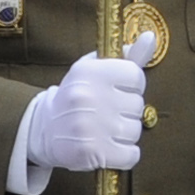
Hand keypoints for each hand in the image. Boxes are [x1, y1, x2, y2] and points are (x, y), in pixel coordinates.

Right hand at [27, 31, 157, 173]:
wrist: (44, 129)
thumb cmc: (77, 95)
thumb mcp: (94, 68)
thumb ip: (126, 56)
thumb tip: (151, 38)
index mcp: (91, 72)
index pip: (136, 76)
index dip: (131, 86)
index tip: (118, 91)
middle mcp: (89, 97)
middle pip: (138, 106)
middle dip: (127, 111)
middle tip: (106, 113)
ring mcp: (91, 126)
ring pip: (135, 131)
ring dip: (125, 134)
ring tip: (105, 130)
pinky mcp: (93, 153)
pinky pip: (131, 155)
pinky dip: (125, 155)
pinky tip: (109, 147)